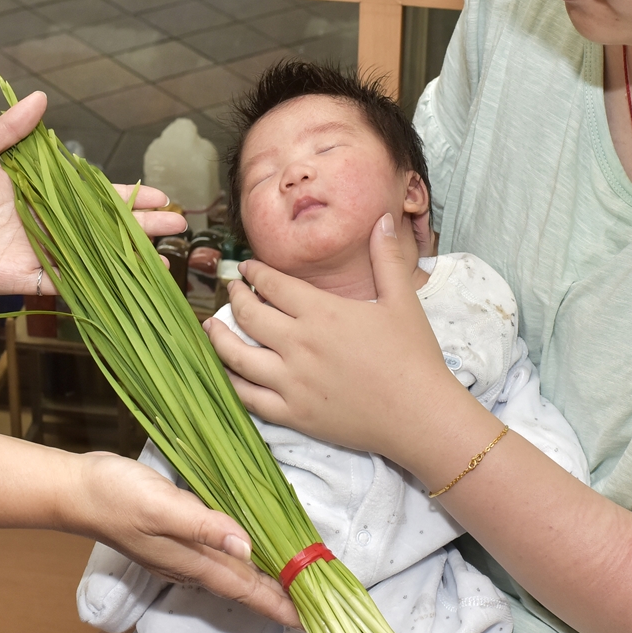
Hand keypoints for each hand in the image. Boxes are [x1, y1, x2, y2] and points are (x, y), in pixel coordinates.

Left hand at [0, 91, 186, 295]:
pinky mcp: (29, 278)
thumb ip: (10, 129)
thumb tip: (40, 99)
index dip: (130, 197)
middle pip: (108, 228)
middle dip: (145, 227)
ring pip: (98, 257)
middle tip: (179, 225)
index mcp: (47, 195)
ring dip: (129, 258)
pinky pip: (69, 284)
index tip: (162, 196)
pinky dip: (96, 285)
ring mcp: (45, 254)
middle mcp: (54, 225)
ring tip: (162, 258)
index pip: (98, 196)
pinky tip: (124, 286)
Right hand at [71, 451, 299, 627]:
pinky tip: (250, 555)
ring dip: (264, 584)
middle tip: (314, 610)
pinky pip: (219, 558)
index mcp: (194, 560)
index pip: (247, 589)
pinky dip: (242, 562)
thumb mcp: (162, 506)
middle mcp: (191, 564)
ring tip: (292, 588)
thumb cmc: (117, 497)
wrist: (75, 492)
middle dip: (279, 600)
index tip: (309, 621)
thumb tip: (246, 546)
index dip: (279, 605)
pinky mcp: (175, 539)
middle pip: (245, 587)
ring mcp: (181, 555)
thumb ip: (204, 525)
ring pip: (233, 575)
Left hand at [205, 214, 466, 461]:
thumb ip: (386, 258)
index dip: (255, 272)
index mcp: (322, 312)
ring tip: (211, 327)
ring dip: (219, 337)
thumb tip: (384, 218)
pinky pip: (247, 398)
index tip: (247, 268)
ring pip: (236, 356)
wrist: (419, 414)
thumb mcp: (402, 300)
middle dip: (235, 296)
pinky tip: (225, 372)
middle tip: (232, 290)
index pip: (272, 284)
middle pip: (248, 314)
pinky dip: (230, 382)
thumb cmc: (413, 357)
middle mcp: (298, 344)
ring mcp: (291, 382)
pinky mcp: (292, 414)